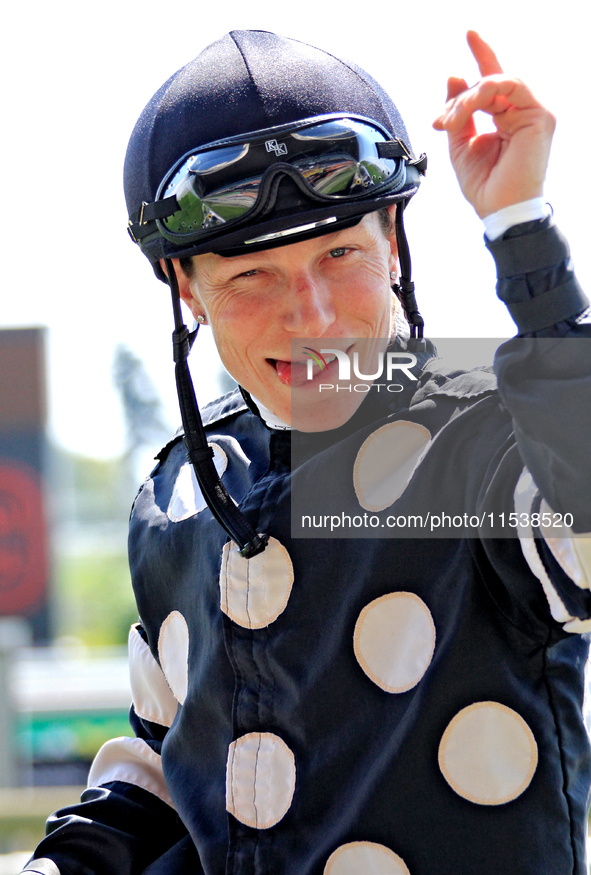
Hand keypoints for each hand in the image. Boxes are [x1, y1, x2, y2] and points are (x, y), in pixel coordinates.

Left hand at [432, 31, 555, 217]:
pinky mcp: (539, 116)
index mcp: (507, 118)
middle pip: (490, 83)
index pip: (494, 81)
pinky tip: (467, 110)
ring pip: (498, 82)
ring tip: (452, 120)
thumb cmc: (485, 186)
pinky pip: (509, 86)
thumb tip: (454, 75)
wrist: (499, 211)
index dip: (483, 54)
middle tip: (443, 121)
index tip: (469, 33)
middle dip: (460, 98)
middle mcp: (523, 112)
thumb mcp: (461, 146)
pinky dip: (483, 93)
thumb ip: (458, 112)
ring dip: (469, 98)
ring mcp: (534, 112)